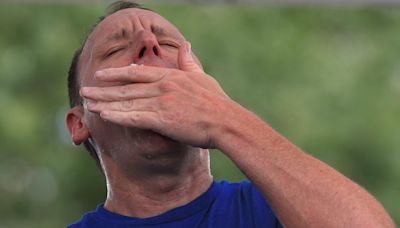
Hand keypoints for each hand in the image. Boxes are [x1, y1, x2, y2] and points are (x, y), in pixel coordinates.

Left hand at [80, 42, 230, 147]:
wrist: (226, 121)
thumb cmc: (216, 101)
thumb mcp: (202, 77)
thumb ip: (189, 61)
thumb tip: (185, 44)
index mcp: (170, 76)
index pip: (137, 72)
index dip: (117, 73)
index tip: (101, 74)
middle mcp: (162, 86)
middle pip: (126, 87)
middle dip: (103, 89)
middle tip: (85, 89)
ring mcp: (161, 102)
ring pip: (127, 102)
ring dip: (105, 103)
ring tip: (87, 103)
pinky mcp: (163, 120)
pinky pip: (135, 117)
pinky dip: (118, 116)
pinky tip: (103, 116)